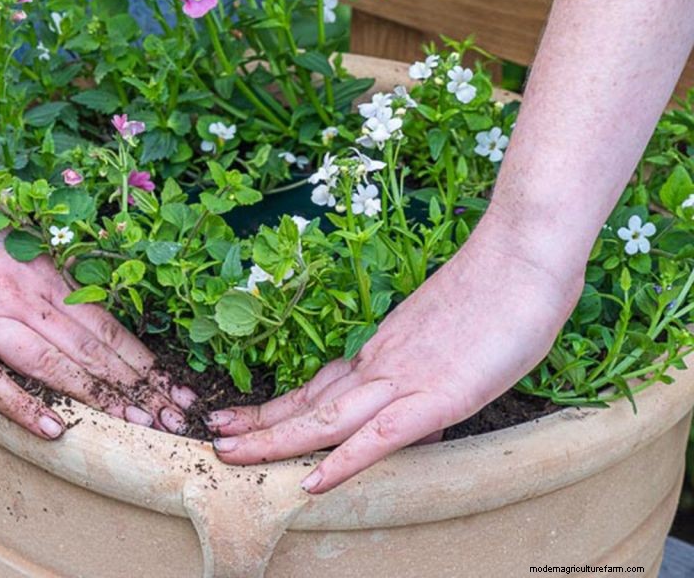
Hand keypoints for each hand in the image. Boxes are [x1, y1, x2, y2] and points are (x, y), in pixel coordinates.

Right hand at [0, 148, 196, 439]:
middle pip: (88, 345)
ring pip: (50, 362)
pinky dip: (21, 404)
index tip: (174, 384)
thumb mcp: (1, 212)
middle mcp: (16, 289)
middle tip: (174, 418)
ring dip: (96, 396)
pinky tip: (50, 428)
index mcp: (34, 260)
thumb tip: (73, 269)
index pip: (101, 317)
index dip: (141, 356)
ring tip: (136, 425)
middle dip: (136, 385)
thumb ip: (37, 247)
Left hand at [206, 213, 583, 490]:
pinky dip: (344, 463)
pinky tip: (315, 483)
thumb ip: (431, 361)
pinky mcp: (437, 396)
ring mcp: (405, 378)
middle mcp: (383, 361)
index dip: (279, 404)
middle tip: (214, 438)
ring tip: (232, 456)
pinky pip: (381, 437)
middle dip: (259, 424)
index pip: (321, 383)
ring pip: (327, 419)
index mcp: (385, 346)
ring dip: (276, 441)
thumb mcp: (456, 332)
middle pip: (310, 400)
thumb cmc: (500, 287)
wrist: (522, 253)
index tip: (241, 416)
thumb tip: (424, 399)